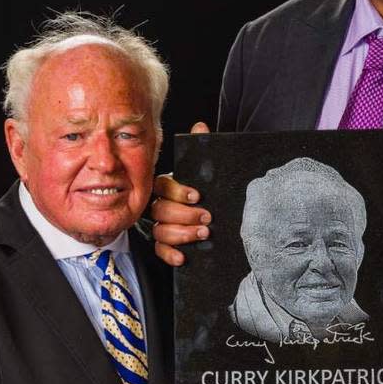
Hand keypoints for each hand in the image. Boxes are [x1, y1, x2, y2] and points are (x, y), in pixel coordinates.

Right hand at [151, 122, 211, 265]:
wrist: (222, 218)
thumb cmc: (209, 192)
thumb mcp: (207, 171)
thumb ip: (202, 149)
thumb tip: (200, 126)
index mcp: (168, 186)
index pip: (162, 186)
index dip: (177, 191)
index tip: (196, 195)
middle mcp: (161, 205)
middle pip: (161, 210)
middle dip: (185, 215)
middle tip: (207, 217)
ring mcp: (161, 225)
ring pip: (160, 230)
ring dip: (182, 234)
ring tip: (204, 234)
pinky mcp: (166, 245)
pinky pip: (160, 250)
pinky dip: (170, 254)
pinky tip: (183, 257)